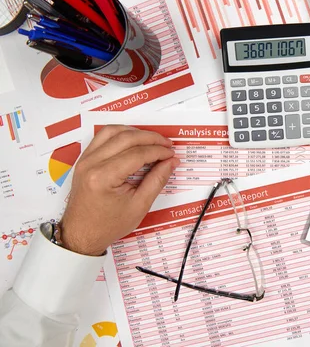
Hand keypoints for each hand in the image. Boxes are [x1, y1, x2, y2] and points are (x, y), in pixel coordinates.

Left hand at [60, 126, 179, 255]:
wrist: (81, 235)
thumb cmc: (107, 225)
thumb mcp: (139, 206)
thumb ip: (157, 180)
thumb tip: (171, 162)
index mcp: (104, 177)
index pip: (137, 154)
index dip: (159, 151)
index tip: (171, 154)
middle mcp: (91, 164)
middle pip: (126, 137)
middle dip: (150, 138)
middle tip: (167, 144)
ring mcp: (85, 160)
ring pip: (112, 131)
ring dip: (134, 132)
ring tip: (151, 141)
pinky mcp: (84, 160)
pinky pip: (102, 137)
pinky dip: (120, 135)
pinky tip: (133, 142)